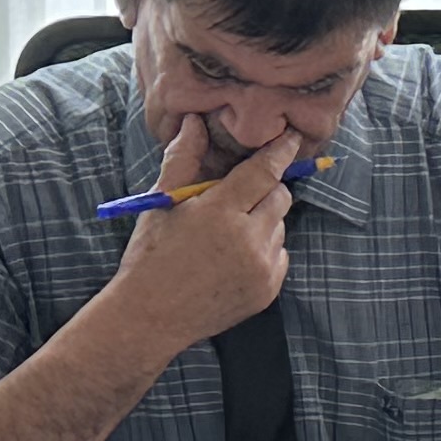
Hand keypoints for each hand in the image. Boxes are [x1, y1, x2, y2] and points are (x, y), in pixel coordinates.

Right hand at [102, 118, 295, 357]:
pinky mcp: (268, 289)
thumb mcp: (161, 204)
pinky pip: (279, 254)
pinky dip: (264, 249)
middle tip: (237, 197)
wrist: (150, 317)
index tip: (291, 138)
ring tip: (225, 235)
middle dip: (265, 189)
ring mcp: (262, 267)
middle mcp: (248, 239)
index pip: (264, 172)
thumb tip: (196, 122)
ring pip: (280, 225)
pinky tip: (232, 258)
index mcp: (219, 213)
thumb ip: (183, 159)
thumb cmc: (150, 255)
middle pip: (279, 196)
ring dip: (262, 221)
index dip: (280, 152)